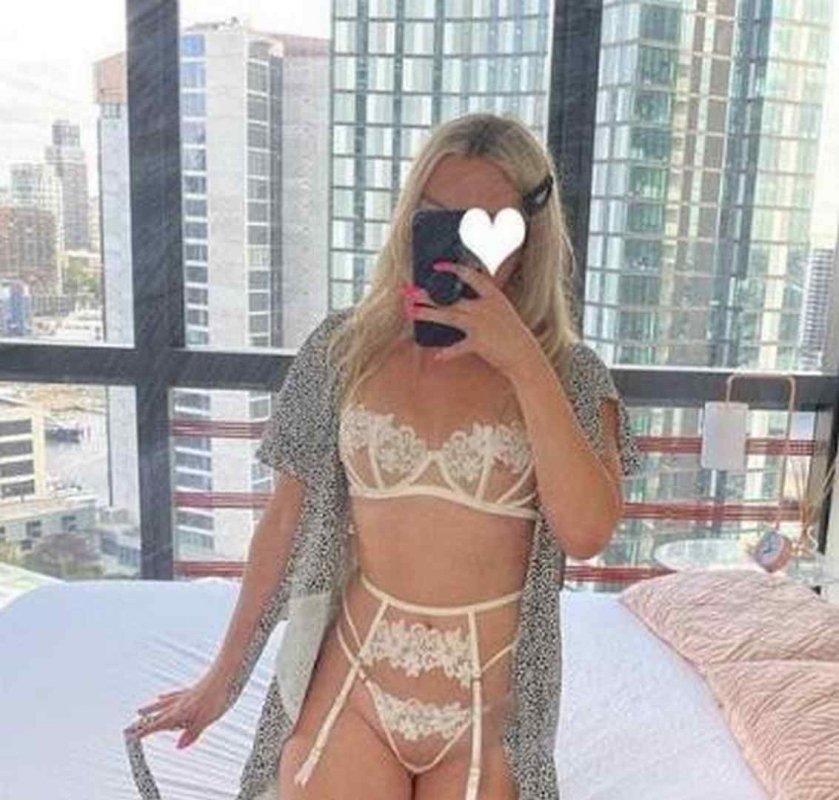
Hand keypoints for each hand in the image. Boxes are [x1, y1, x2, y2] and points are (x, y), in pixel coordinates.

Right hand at [123, 668, 230, 749]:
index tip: (131, 737)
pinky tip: (162, 697)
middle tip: (129, 728)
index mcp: (182, 711)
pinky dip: (166, 697)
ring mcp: (186, 694)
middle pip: (158, 714)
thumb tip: (178, 746)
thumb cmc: (219, 696)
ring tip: (139, 711)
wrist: (226, 672)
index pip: (160, 724)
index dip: (146, 731)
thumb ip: (192, 732)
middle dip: (144, 721)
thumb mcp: (207, 718)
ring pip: (165, 703)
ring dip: (152, 708)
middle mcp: (181, 702)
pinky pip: (175, 694)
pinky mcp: (194, 688)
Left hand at [407, 261, 539, 376]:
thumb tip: (462, 302)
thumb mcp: (501, 311)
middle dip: (428, 295)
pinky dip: (448, 353)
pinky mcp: (479, 343)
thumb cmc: (512, 334)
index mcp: (493, 296)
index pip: (470, 276)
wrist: (524, 354)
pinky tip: (437, 356)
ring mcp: (480, 324)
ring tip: (411, 311)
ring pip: (448, 316)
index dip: (452, 269)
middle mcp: (484, 307)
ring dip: (428, 313)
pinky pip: (458, 347)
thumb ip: (483, 303)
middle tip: (410, 291)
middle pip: (451, 298)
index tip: (437, 266)